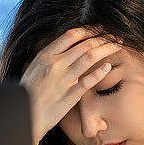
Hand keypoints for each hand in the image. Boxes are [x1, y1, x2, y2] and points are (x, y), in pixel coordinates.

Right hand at [20, 26, 120, 144]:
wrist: (25, 116)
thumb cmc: (27, 93)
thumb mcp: (33, 69)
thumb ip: (46, 57)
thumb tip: (57, 47)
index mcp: (45, 55)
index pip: (71, 36)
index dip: (88, 30)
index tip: (100, 28)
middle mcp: (55, 64)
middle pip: (85, 45)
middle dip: (103, 38)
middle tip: (115, 36)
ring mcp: (63, 80)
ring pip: (90, 58)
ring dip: (107, 49)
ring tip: (118, 46)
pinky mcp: (69, 96)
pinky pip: (87, 82)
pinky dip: (99, 73)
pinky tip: (109, 66)